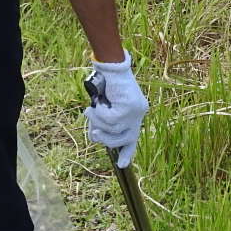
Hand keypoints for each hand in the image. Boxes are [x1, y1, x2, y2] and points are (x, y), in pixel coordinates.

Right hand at [83, 52, 148, 167]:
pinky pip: (110, 120)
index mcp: (135, 114)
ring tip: (91, 109)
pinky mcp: (130, 108)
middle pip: (123, 139)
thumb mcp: (103, 107)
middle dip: (105, 139)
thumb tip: (95, 136)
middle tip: (94, 132)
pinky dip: (100, 113)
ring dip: (98, 121)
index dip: (127, 152)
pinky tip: (98, 103)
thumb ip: (103, 122)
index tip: (121, 165)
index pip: (133, 138)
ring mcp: (136, 111)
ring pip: (114, 129)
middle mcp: (139, 114)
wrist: (111, 66)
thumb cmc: (105, 83)